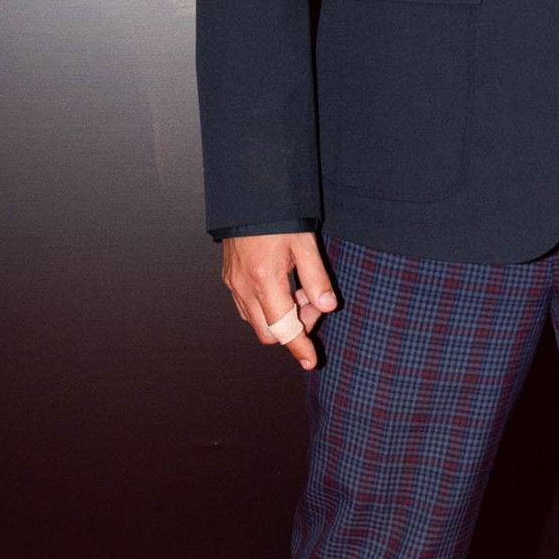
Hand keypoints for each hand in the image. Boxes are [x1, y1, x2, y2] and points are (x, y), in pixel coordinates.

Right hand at [222, 231, 337, 371]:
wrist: (246, 196)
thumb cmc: (278, 218)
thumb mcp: (305, 244)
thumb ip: (317, 278)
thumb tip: (328, 307)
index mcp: (265, 280)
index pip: (283, 328)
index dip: (299, 347)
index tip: (310, 361)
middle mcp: (244, 287)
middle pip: (269, 333)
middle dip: (294, 328)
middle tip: (311, 301)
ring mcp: (233, 285)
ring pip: (257, 322)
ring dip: (280, 318)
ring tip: (298, 290)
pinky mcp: (229, 280)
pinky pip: (248, 308)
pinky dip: (267, 308)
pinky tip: (282, 286)